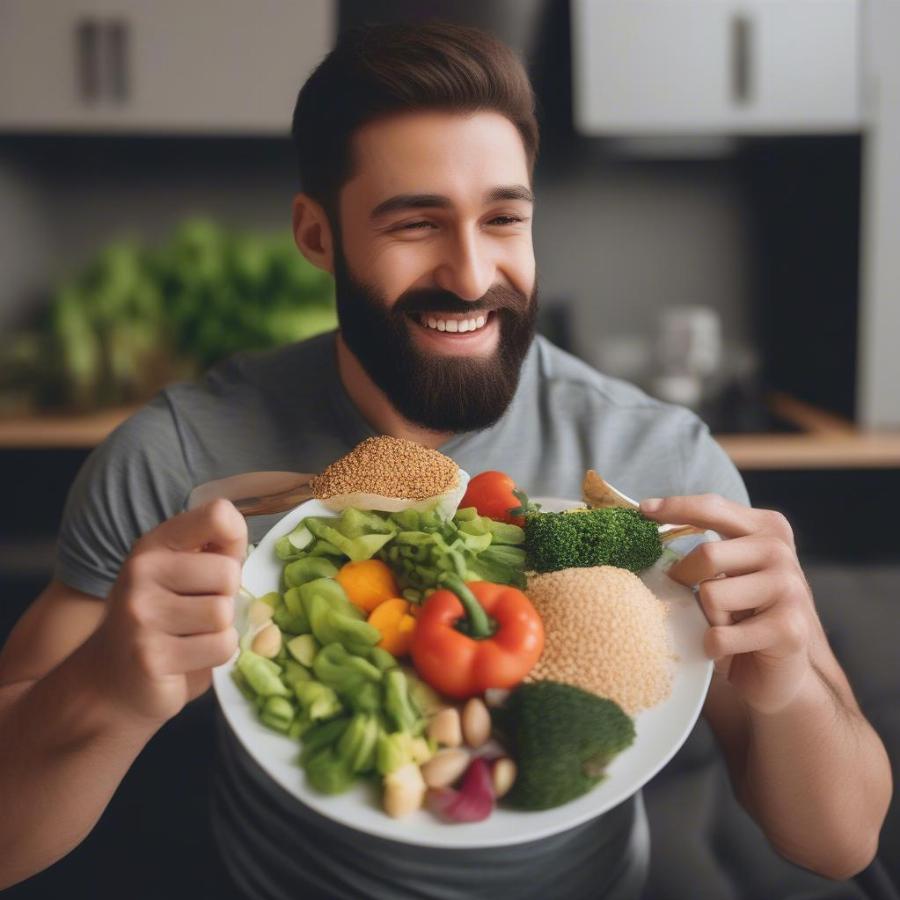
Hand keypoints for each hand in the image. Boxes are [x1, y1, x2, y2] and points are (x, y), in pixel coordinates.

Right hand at [86, 499, 246, 722]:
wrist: (109, 682)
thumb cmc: (160, 621)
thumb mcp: (181, 574)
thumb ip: (216, 550)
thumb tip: (238, 530)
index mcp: (155, 545)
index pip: (216, 515)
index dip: (234, 538)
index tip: (221, 558)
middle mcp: (143, 572)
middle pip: (228, 573)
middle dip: (226, 597)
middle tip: (199, 611)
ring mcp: (142, 614)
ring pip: (224, 613)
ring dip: (220, 629)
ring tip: (191, 634)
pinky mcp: (151, 656)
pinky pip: (220, 646)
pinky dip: (216, 655)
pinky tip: (188, 656)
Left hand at [640, 494, 815, 714]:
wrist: (782, 672)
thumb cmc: (745, 615)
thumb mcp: (730, 571)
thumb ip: (707, 549)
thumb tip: (649, 528)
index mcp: (767, 529)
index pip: (713, 507)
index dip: (675, 507)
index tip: (643, 511)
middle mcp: (780, 552)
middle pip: (706, 554)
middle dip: (685, 578)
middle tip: (690, 596)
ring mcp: (789, 589)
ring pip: (710, 596)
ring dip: (705, 618)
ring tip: (724, 626)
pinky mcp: (788, 629)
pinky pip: (720, 635)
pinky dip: (713, 647)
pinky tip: (728, 650)